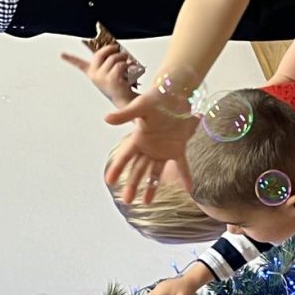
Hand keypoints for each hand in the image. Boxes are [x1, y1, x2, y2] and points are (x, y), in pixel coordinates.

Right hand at [61, 42, 144, 106]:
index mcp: (92, 73)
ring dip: (123, 57)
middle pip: (100, 53)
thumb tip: (116, 48)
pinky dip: (127, 64)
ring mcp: (102, 78)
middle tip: (118, 49)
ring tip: (128, 61)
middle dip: (111, 48)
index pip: (79, 64)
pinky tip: (130, 68)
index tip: (61, 55)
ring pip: (113, 58)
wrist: (126, 99)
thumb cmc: (120, 84)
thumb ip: (110, 60)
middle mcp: (95, 75)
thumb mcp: (111, 71)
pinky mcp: (112, 79)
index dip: (70, 59)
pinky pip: (120, 65)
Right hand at [104, 86, 196, 203]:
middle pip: (138, 169)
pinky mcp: (177, 148)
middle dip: (132, 184)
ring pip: (155, 172)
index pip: (125, 155)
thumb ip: (125, 115)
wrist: (174, 92)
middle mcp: (149, 147)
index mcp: (138, 138)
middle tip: (127, 200)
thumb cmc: (155, 97)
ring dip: (151, 187)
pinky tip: (188, 188)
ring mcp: (163, 149)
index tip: (109, 180)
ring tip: (146, 202)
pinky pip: (181, 165)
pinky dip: (185, 176)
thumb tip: (106, 119)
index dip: (117, 168)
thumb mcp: (140, 106)